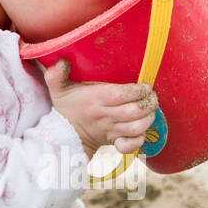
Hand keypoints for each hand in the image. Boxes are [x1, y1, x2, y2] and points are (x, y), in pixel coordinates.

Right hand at [42, 59, 157, 161]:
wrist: (64, 135)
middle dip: (149, 103)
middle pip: (134, 111)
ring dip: (148, 119)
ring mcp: (111, 130)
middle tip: (151, 95)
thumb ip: (56, 75)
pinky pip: (131, 146)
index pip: (121, 95)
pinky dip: (139, 140)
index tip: (145, 86)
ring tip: (150, 109)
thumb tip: (61, 61)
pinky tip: (142, 131)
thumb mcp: (57, 89)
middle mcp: (106, 116)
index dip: (138, 90)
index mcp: (95, 99)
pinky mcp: (114, 142)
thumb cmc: (67, 107)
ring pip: (137, 128)